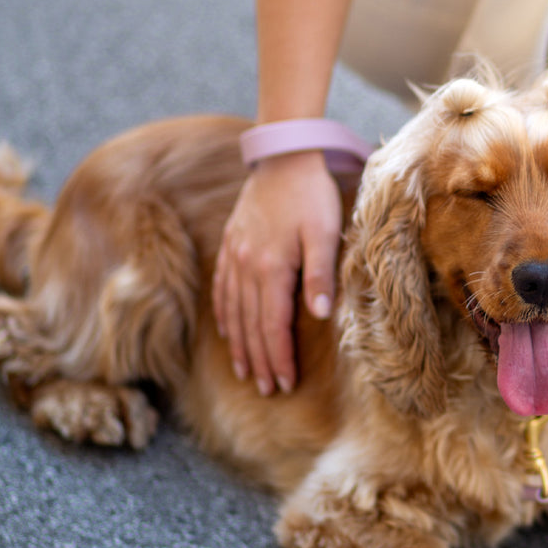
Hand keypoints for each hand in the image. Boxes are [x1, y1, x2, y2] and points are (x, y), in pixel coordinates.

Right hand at [213, 150, 341, 393]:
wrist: (282, 158)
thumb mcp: (325, 234)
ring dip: (240, 345)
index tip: (283, 382)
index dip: (277, 357)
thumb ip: (320, 275)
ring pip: (233, 312)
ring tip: (246, 372)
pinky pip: (222, 290)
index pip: (272, 325)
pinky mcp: (231, 246)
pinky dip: (224, 316)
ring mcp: (234, 257)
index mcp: (271, 268)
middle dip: (259, 360)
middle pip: (250, 325)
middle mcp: (247, 267)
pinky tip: (228, 332)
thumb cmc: (311, 196)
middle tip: (267, 389)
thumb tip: (321, 316)